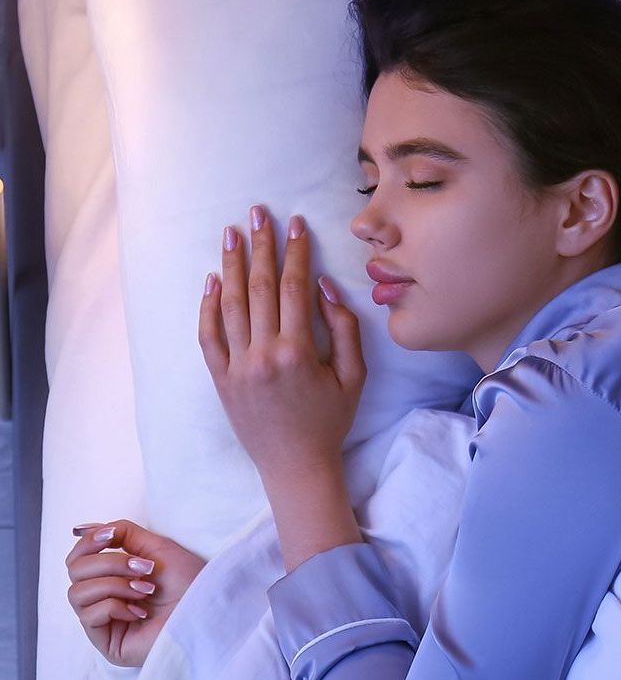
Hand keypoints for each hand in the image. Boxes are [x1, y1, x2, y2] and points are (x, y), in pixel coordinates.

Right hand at [65, 520, 208, 668]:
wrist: (208, 609)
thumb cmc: (190, 581)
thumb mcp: (156, 547)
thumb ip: (122, 534)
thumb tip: (84, 529)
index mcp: (115, 576)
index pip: (78, 558)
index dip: (87, 542)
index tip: (108, 535)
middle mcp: (105, 598)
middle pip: (75, 571)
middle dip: (110, 564)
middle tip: (144, 568)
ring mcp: (105, 622)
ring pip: (76, 593)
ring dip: (114, 585)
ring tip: (146, 590)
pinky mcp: (107, 643)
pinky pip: (88, 616)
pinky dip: (115, 607)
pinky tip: (141, 613)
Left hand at [199, 206, 365, 484]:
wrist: (295, 465)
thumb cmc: (330, 421)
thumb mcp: (354, 377)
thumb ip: (344, 330)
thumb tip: (324, 287)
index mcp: (297, 352)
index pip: (294, 288)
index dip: (296, 252)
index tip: (296, 224)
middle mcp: (262, 355)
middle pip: (260, 287)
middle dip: (260, 247)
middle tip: (258, 213)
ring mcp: (236, 366)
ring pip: (230, 304)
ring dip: (231, 265)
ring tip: (231, 234)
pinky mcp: (220, 378)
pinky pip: (208, 335)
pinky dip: (208, 305)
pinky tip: (212, 279)